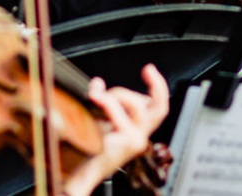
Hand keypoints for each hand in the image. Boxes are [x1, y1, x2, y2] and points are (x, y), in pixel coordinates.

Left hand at [62, 64, 170, 194]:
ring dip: (117, 94)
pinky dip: (105, 101)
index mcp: (138, 129)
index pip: (159, 107)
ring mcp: (134, 140)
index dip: (159, 87)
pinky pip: (117, 112)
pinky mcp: (124, 143)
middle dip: (157, 85)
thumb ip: (103, 100)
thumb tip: (98, 83)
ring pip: (136, 105)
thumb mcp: (101, 119)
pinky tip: (94, 97)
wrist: (81, 171)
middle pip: (159, 107)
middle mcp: (140, 135)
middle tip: (147, 70)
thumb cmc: (92, 148)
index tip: (149, 70)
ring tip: (98, 95)